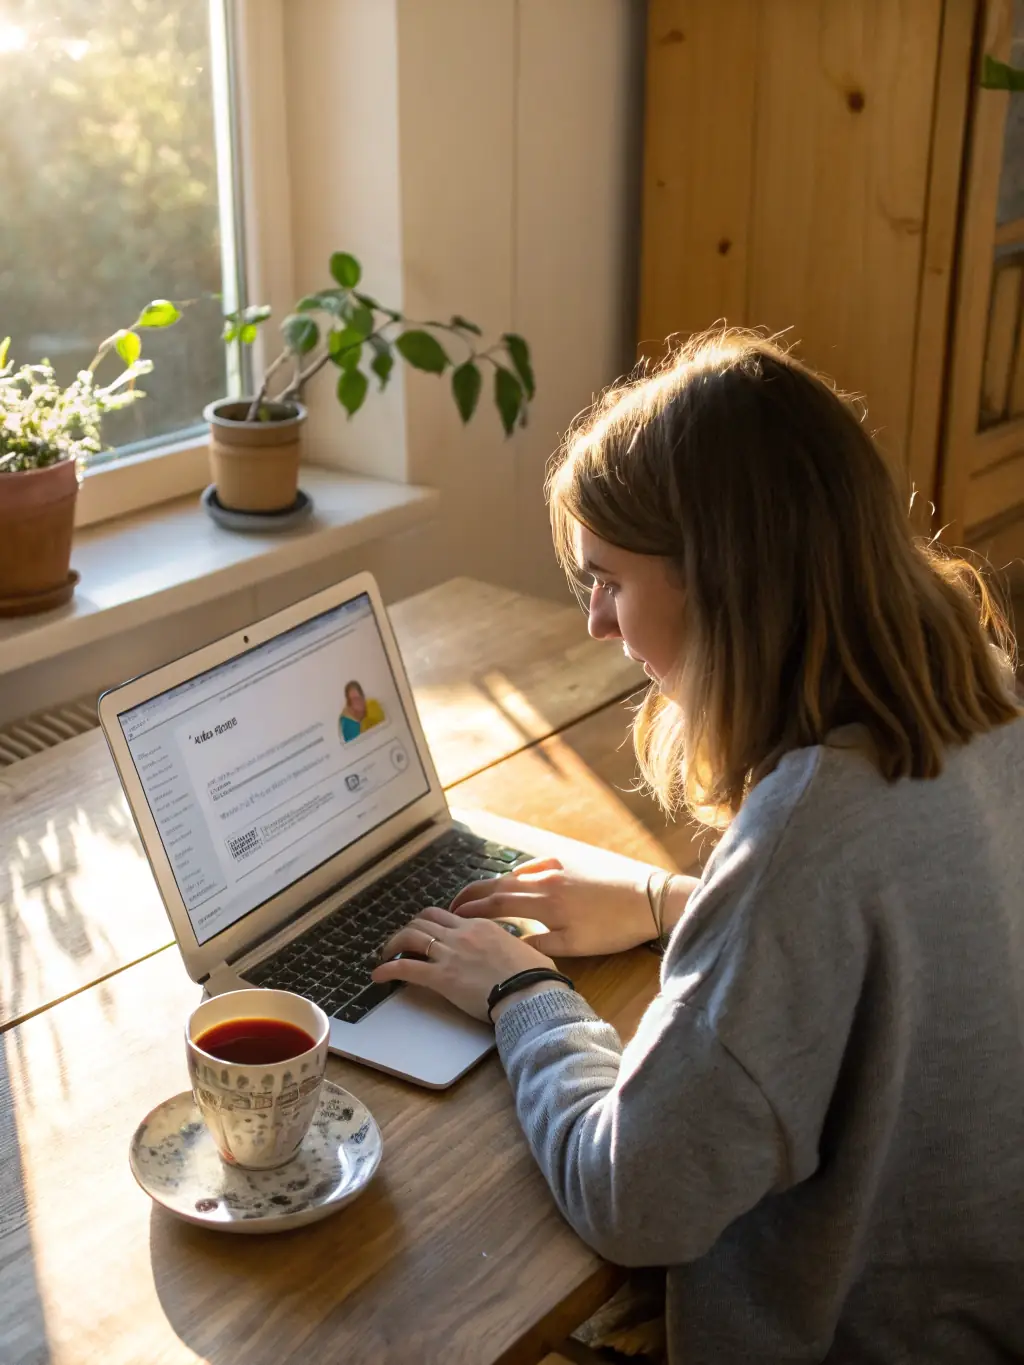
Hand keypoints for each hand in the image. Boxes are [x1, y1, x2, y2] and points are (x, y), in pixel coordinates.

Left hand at [371, 906, 555, 1021]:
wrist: (530, 992)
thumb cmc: (534, 976)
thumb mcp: (524, 950)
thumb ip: (510, 946)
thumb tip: (513, 953)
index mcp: (480, 925)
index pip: (446, 915)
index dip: (430, 922)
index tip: (425, 931)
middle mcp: (461, 933)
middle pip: (423, 920)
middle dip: (408, 929)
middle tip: (401, 942)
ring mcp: (450, 953)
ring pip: (410, 937)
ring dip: (393, 945)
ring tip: (385, 955)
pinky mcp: (441, 977)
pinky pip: (406, 967)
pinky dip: (388, 969)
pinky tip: (378, 976)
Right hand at [450, 856, 659, 956]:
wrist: (648, 900)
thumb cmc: (613, 929)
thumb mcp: (575, 946)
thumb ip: (539, 946)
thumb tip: (510, 948)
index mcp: (545, 904)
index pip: (497, 906)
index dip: (473, 912)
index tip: (454, 917)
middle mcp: (546, 881)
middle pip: (499, 886)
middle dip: (473, 895)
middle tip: (453, 904)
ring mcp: (558, 869)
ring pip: (515, 875)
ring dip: (492, 884)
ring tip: (477, 895)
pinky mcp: (570, 864)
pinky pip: (535, 866)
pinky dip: (518, 873)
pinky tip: (515, 877)